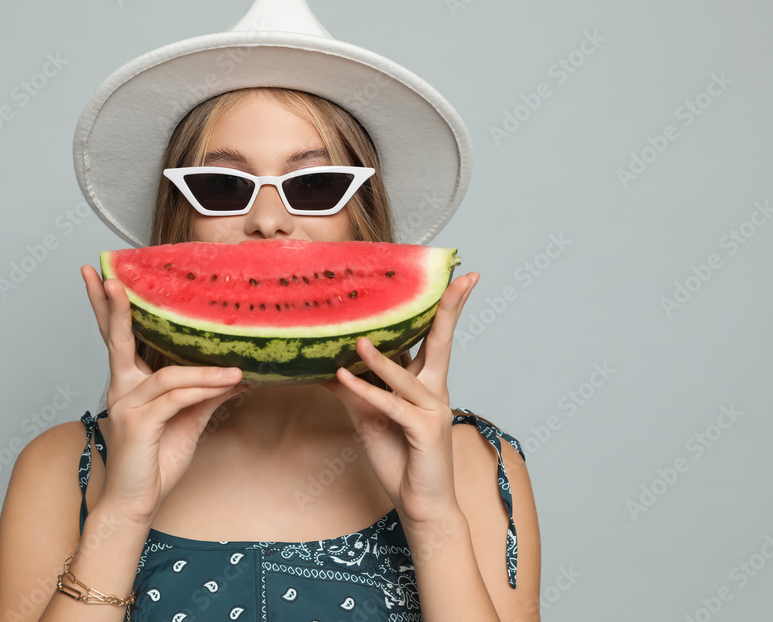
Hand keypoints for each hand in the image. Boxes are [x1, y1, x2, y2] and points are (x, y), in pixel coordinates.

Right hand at [80, 265, 248, 523]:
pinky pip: (175, 399)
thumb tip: (236, 373)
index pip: (118, 337)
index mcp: (129, 383)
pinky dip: (203, 391)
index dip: (109, 306)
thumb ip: (205, 393)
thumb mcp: (187, 420)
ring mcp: (126, 405)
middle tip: (111, 276)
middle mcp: (121, 388)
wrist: (136, 504)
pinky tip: (228, 386)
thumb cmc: (156, 461)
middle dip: (113, 306)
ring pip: (169, 376)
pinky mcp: (138, 424)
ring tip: (238, 371)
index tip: (104, 274)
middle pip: (116, 339)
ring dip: (205, 373)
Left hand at [320, 271, 480, 525]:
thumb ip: (351, 390)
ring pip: (406, 376)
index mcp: (427, 384)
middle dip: (449, 309)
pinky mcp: (423, 432)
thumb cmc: (400, 459)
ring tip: (357, 341)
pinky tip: (344, 379)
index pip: (436, 338)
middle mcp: (435, 392)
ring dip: (379, 359)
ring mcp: (432, 411)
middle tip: (459, 278)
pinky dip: (366, 393)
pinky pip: (390, 407)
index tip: (460, 277)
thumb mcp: (369, 417)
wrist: (420, 505)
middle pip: (442, 342)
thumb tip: (321, 367)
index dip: (446, 307)